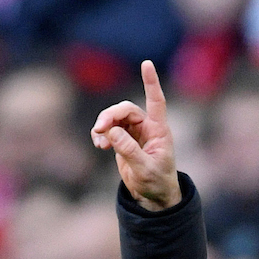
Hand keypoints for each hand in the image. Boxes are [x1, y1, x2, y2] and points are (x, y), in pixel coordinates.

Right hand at [91, 60, 180, 210]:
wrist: (153, 195)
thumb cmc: (157, 182)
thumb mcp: (145, 169)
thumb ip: (129, 150)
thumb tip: (111, 132)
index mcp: (159, 131)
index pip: (156, 102)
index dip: (151, 83)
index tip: (146, 63)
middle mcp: (147, 128)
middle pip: (125, 109)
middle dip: (110, 116)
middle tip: (100, 129)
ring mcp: (133, 132)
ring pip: (114, 118)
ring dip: (103, 125)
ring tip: (99, 142)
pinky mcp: (122, 140)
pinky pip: (107, 129)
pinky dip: (100, 134)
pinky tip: (99, 144)